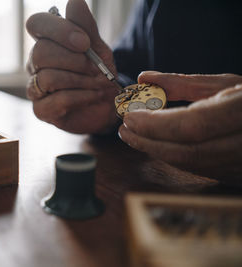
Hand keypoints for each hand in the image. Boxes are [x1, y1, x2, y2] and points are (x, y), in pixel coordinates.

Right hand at [25, 0, 119, 133]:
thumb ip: (86, 27)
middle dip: (75, 61)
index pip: (36, 23)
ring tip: (98, 83)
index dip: (58, 30)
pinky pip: (56, 100)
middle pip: (41, 52)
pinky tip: (93, 96)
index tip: (84, 43)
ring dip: (80, 80)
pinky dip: (81, 97)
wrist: (107, 105)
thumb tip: (74, 1)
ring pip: (48, 77)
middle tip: (95, 68)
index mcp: (47, 42)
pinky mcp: (41, 110)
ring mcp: (35, 88)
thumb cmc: (99, 75)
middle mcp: (35, 64)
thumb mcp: (98, 48)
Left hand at [119, 72, 241, 184]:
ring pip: (190, 164)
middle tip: (124, 129)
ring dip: (156, 150)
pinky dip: (172, 157)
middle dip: (148, 141)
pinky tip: (156, 145)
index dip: (156, 124)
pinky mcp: (236, 175)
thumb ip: (181, 83)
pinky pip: (197, 169)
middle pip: (186, 151)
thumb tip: (143, 79)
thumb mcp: (224, 84)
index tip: (130, 116)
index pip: (192, 125)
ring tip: (134, 136)